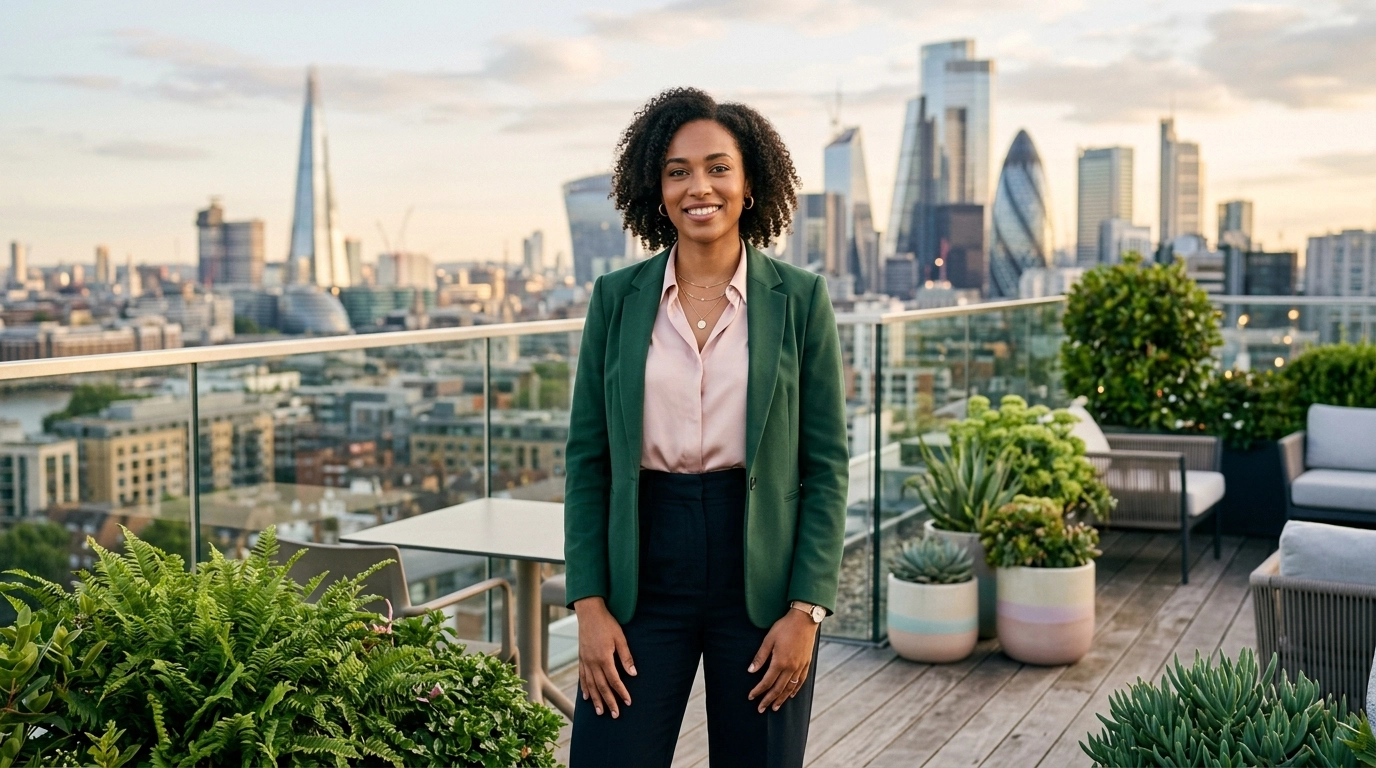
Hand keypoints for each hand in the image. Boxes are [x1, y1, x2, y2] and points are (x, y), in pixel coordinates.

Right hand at [573, 596, 635, 717]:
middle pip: (601, 687)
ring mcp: (585, 661)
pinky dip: (585, 688)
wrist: (589, 612)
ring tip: (600, 712)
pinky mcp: (581, 658)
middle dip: (609, 702)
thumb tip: (633, 674)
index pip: (614, 680)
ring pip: (591, 685)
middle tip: (614, 715)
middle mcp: (592, 662)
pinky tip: (586, 697)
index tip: (627, 702)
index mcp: (604, 658)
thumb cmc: (607, 623)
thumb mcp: (621, 638)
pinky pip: (582, 677)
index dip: (621, 692)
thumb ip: (626, 657)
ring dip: (596, 699)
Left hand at [747, 609, 817, 712]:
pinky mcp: (806, 663)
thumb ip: (760, 657)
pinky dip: (795, 690)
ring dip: (781, 699)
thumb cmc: (784, 627)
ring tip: (775, 707)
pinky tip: (790, 695)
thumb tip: (751, 671)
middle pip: (778, 689)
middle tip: (760, 709)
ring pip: (790, 688)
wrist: (805, 619)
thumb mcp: (768, 640)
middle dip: (768, 700)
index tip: (751, 697)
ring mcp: (800, 666)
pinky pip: (800, 681)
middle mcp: (791, 667)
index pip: (767, 682)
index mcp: (780, 662)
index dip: (758, 691)